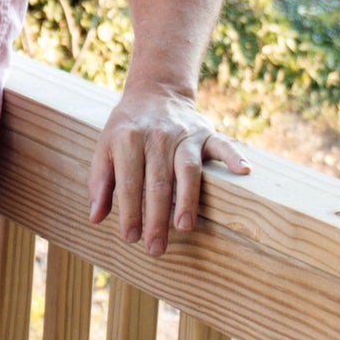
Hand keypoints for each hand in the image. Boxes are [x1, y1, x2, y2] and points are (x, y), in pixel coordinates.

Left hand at [88, 86, 249, 254]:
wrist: (154, 91)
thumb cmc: (126, 128)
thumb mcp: (104, 148)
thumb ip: (100, 182)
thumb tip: (96, 217)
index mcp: (128, 140)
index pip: (130, 183)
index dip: (130, 212)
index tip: (131, 238)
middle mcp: (158, 137)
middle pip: (159, 183)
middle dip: (157, 218)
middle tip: (156, 248)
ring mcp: (184, 135)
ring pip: (188, 170)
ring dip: (187, 199)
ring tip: (184, 227)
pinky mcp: (206, 133)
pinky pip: (222, 146)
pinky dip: (234, 157)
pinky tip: (244, 172)